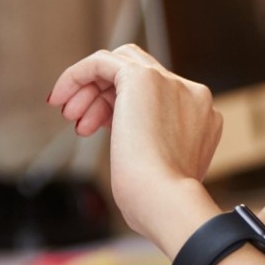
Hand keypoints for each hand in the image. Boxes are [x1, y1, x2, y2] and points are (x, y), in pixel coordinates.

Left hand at [47, 44, 222, 244]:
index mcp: (204, 117)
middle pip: (143, 74)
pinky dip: (78, 75)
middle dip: (107, 96)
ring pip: (123, 63)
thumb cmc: (161, 203)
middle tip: (82, 124)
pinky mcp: (144, 78)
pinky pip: (102, 61)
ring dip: (91, 90)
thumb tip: (137, 146)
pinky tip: (60, 97)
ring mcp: (173, 84)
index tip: (101, 130)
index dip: (124, 107)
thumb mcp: (165, 171)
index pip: (160, 95)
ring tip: (72, 119)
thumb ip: (159, 147)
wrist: (165, 200)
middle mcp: (193, 95)